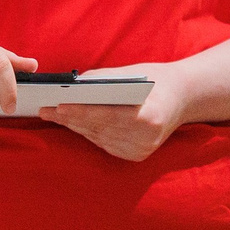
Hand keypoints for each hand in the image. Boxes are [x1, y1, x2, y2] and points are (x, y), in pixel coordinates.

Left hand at [43, 65, 187, 161]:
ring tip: (54, 115)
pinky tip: (73, 123)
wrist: (184, 98)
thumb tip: (72, 86)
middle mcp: (146, 138)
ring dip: (75, 126)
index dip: (80, 112)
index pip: (107, 115)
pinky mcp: (136, 156)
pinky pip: (105, 144)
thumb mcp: (132, 74)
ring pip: (98, 138)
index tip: (58, 107)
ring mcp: (141, 150)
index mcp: (149, 116)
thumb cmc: (155, 80)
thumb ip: (103, 80)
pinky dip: (89, 133)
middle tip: (45, 110)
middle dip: (70, 119)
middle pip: (99, 129)